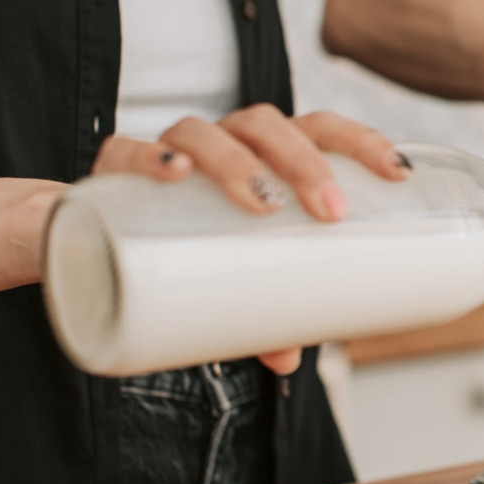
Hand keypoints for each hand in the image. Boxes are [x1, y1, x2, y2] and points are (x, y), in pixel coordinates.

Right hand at [92, 107, 408, 373]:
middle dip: (305, 161)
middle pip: (266, 124)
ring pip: (202, 131)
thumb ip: (264, 314)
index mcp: (263, 154)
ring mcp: (165, 150)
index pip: (317, 127)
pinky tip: (173, 174)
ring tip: (264, 203)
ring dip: (239, 161)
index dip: (359, 140)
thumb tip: (291, 359)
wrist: (86, 235)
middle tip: (331, 211)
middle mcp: (219, 142)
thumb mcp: (234, 281)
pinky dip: (149, 156)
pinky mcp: (110, 170)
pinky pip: (124, 149)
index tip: (397, 173)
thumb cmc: (189, 247)